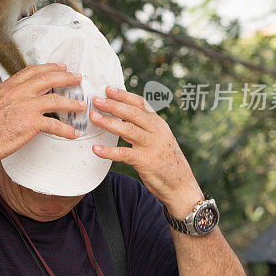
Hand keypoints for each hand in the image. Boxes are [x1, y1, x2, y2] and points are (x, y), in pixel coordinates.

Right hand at [0, 63, 85, 165]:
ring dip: (72, 103)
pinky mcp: (31, 123)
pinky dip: (66, 129)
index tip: (60, 67)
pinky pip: (55, 125)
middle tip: (77, 77)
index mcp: (9, 87)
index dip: (49, 67)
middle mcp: (19, 92)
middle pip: (48, 79)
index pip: (32, 71)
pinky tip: (73, 133)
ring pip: (56, 100)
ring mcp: (26, 106)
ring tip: (81, 105)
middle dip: (66, 77)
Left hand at [90, 86, 203, 216]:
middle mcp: (156, 131)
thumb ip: (144, 127)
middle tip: (96, 100)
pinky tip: (96, 149)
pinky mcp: (146, 161)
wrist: (181, 186)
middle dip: (113, 105)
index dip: (123, 96)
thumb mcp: (159, 138)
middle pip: (132, 113)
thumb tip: (122, 115)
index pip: (140, 104)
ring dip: (109, 122)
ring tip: (93, 117)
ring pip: (128, 130)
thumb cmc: (166, 161)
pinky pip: (124, 154)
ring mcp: (152, 146)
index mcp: (158, 124)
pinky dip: (109, 152)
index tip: (108, 89)